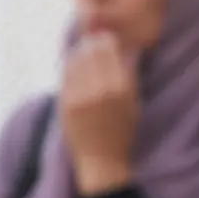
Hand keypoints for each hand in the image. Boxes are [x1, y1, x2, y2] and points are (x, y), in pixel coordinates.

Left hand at [60, 32, 139, 197]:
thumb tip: (126, 47)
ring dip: (79, 52)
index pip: (109, 50)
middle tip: (93, 39)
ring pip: (75, 60)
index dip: (106, 40)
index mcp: (120, 88)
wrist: (100, 160)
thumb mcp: (133, 103)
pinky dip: (70, 66)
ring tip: (84, 50)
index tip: (106, 37)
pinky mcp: (64, 103)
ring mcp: (79, 97)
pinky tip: (73, 64)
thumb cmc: (122, 131)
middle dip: (92, 43)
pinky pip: (65, 74)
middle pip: (90, 51)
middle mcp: (99, 90)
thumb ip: (129, 75)